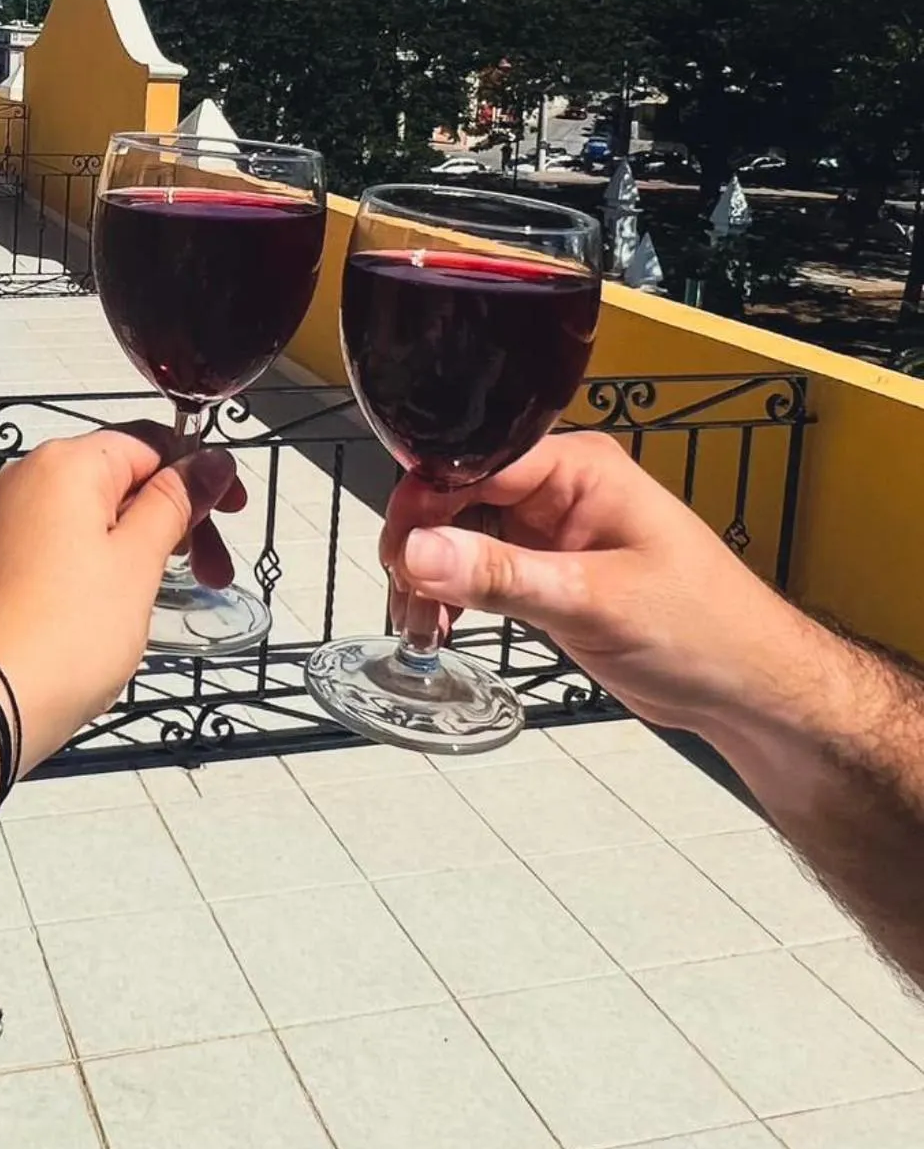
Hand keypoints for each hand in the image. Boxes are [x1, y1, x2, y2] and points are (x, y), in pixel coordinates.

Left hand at [0, 426, 246, 769]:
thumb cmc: (64, 635)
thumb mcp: (138, 565)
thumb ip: (174, 505)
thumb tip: (207, 461)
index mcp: (63, 466)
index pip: (149, 445)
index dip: (197, 477)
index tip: (229, 513)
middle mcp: (15, 482)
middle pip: (111, 483)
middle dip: (168, 522)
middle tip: (210, 575)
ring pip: (74, 523)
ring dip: (123, 552)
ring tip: (146, 606)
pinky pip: (37, 555)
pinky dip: (75, 574)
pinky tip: (88, 621)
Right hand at [380, 431, 799, 736]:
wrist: (748, 687)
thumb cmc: (705, 631)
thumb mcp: (593, 601)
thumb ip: (502, 575)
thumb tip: (420, 551)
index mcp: (579, 469)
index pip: (474, 461)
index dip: (425, 502)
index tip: (400, 555)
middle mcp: (560, 490)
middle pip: (456, 495)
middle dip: (421, 546)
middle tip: (408, 600)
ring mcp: (551, 531)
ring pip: (459, 535)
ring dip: (430, 576)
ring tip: (422, 625)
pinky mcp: (547, 571)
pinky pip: (479, 569)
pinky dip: (453, 595)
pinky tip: (443, 626)